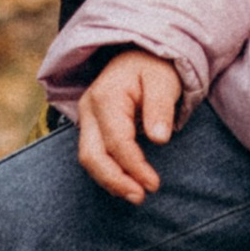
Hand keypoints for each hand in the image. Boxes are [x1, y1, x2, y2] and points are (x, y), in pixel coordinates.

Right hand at [72, 49, 188, 202]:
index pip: (116, 141)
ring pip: (88, 158)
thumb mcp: (163, 80)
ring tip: (135, 195)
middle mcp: (89, 109)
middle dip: (114, 181)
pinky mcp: (91, 126)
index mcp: (106, 97)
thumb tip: (159, 138)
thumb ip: (160, 107)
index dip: (134, 166)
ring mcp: (87, 118)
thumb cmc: (153, 66)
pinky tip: (126, 183)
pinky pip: (93, 154)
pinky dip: (108, 172)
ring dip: (110, 181)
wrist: (138, 53)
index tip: (154, 184)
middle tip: (140, 197)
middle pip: (91, 155)